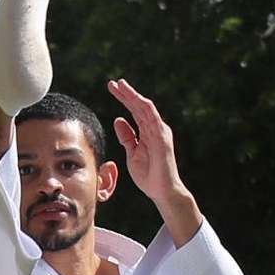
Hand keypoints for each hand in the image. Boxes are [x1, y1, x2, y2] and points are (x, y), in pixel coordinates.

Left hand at [108, 78, 202, 244]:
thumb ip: (127, 137)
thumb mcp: (132, 153)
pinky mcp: (162, 139)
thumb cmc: (149, 175)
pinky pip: (153, 119)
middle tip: (112, 83)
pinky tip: (135, 99)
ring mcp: (159, 132)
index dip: (124, 98)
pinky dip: (144, 108)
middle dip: (126, 93)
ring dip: (133, 96)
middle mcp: (155, 129)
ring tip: (121, 86)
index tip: (112, 88)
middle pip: (139, 106)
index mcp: (147, 132)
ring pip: (146, 108)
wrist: (161, 191)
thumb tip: (118, 120)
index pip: (135, 111)